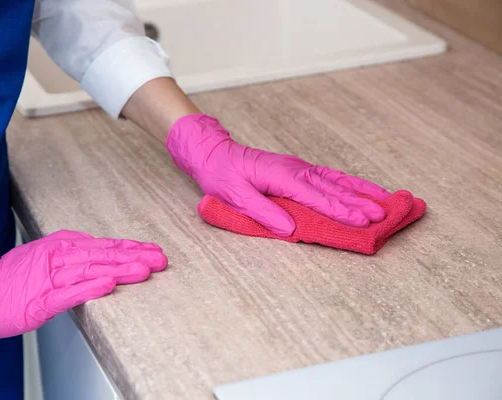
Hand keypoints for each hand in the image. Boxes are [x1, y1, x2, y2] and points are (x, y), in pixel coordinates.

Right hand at [0, 230, 167, 339]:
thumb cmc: (10, 279)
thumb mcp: (44, 255)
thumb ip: (71, 253)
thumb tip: (99, 253)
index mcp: (61, 245)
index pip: (104, 245)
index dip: (131, 247)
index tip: (154, 250)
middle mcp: (58, 256)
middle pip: (104, 254)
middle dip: (135, 256)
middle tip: (161, 259)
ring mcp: (50, 276)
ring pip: (92, 269)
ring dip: (121, 268)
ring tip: (145, 269)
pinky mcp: (40, 298)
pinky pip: (69, 292)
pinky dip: (90, 286)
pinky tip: (109, 284)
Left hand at [167, 114, 390, 235]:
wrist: (214, 153)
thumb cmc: (222, 175)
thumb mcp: (235, 196)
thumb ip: (263, 212)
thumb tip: (289, 230)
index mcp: (283, 177)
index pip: (318, 198)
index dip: (342, 211)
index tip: (365, 221)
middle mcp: (296, 170)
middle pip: (334, 189)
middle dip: (361, 203)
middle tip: (386, 215)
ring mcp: (299, 168)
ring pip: (337, 181)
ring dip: (362, 191)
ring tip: (387, 200)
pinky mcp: (298, 170)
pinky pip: (329, 177)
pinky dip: (349, 183)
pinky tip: (362, 190)